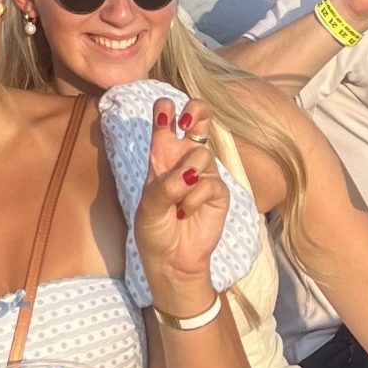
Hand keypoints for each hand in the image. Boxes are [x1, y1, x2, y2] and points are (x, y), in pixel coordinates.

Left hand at [135, 97, 230, 307]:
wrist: (171, 259)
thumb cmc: (153, 229)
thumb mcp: (149, 206)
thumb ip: (166, 185)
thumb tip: (191, 174)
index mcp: (161, 154)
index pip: (165, 119)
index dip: (166, 109)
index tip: (165, 111)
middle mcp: (184, 158)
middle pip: (198, 118)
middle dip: (197, 110)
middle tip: (187, 120)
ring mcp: (203, 173)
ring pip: (202, 155)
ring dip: (186, 178)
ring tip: (177, 201)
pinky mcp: (219, 193)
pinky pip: (210, 184)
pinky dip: (194, 198)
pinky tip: (186, 212)